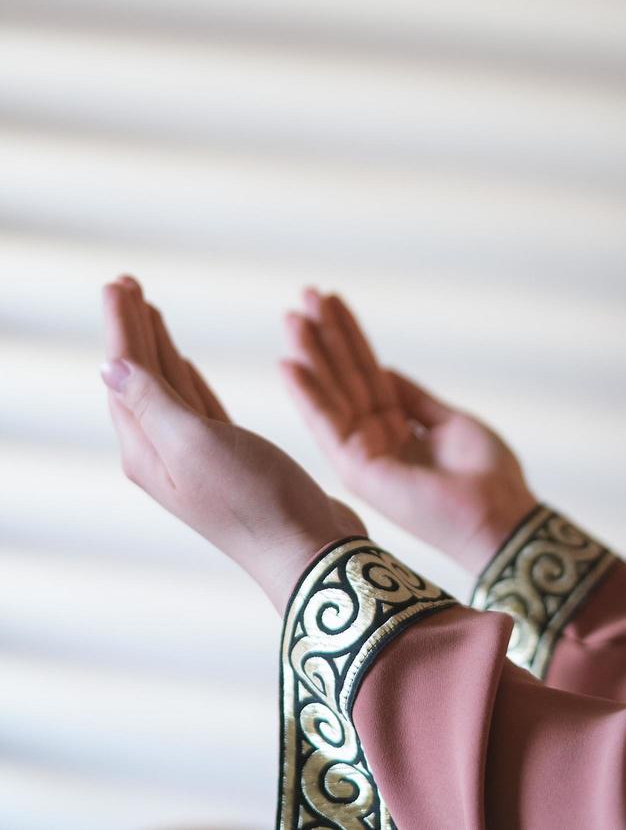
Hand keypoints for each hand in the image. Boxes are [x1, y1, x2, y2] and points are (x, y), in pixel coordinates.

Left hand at [100, 276, 365, 611]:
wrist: (307, 552)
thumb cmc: (256, 501)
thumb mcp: (195, 445)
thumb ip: (152, 402)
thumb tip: (109, 366)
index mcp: (148, 449)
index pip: (126, 373)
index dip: (122, 325)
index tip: (118, 282)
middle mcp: (164, 454)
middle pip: (141, 376)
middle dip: (133, 329)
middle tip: (126, 284)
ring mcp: (195, 457)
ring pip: (167, 387)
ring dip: (157, 347)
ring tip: (149, 311)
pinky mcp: (228, 458)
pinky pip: (195, 405)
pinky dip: (185, 377)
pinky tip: (183, 364)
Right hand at [281, 288, 536, 574]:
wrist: (502, 518)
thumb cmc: (487, 478)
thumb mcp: (450, 422)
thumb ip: (413, 398)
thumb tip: (384, 369)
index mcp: (395, 430)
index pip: (365, 374)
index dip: (349, 338)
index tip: (331, 302)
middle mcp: (372, 441)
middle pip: (344, 378)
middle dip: (325, 336)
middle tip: (306, 293)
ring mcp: (362, 457)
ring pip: (331, 395)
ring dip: (310, 355)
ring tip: (292, 316)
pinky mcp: (357, 470)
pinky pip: (327, 424)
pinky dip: (307, 394)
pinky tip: (289, 363)